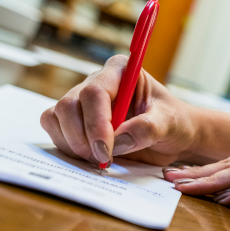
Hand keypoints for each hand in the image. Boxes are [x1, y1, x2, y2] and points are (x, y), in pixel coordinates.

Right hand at [40, 55, 195, 165]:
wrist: (172, 137)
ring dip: (74, 144)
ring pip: (56, 118)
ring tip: (101, 158)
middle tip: (103, 159)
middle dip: (82, 137)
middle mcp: (97, 81)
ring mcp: (82, 101)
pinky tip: (92, 156)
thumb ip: (148, 128)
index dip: (96, 123)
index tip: (106, 150)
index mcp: (121, 71)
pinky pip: (55, 130)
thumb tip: (119, 140)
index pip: (94, 92)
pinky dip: (68, 148)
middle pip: (68, 105)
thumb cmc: (174, 122)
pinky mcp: (74, 120)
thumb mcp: (170, 123)